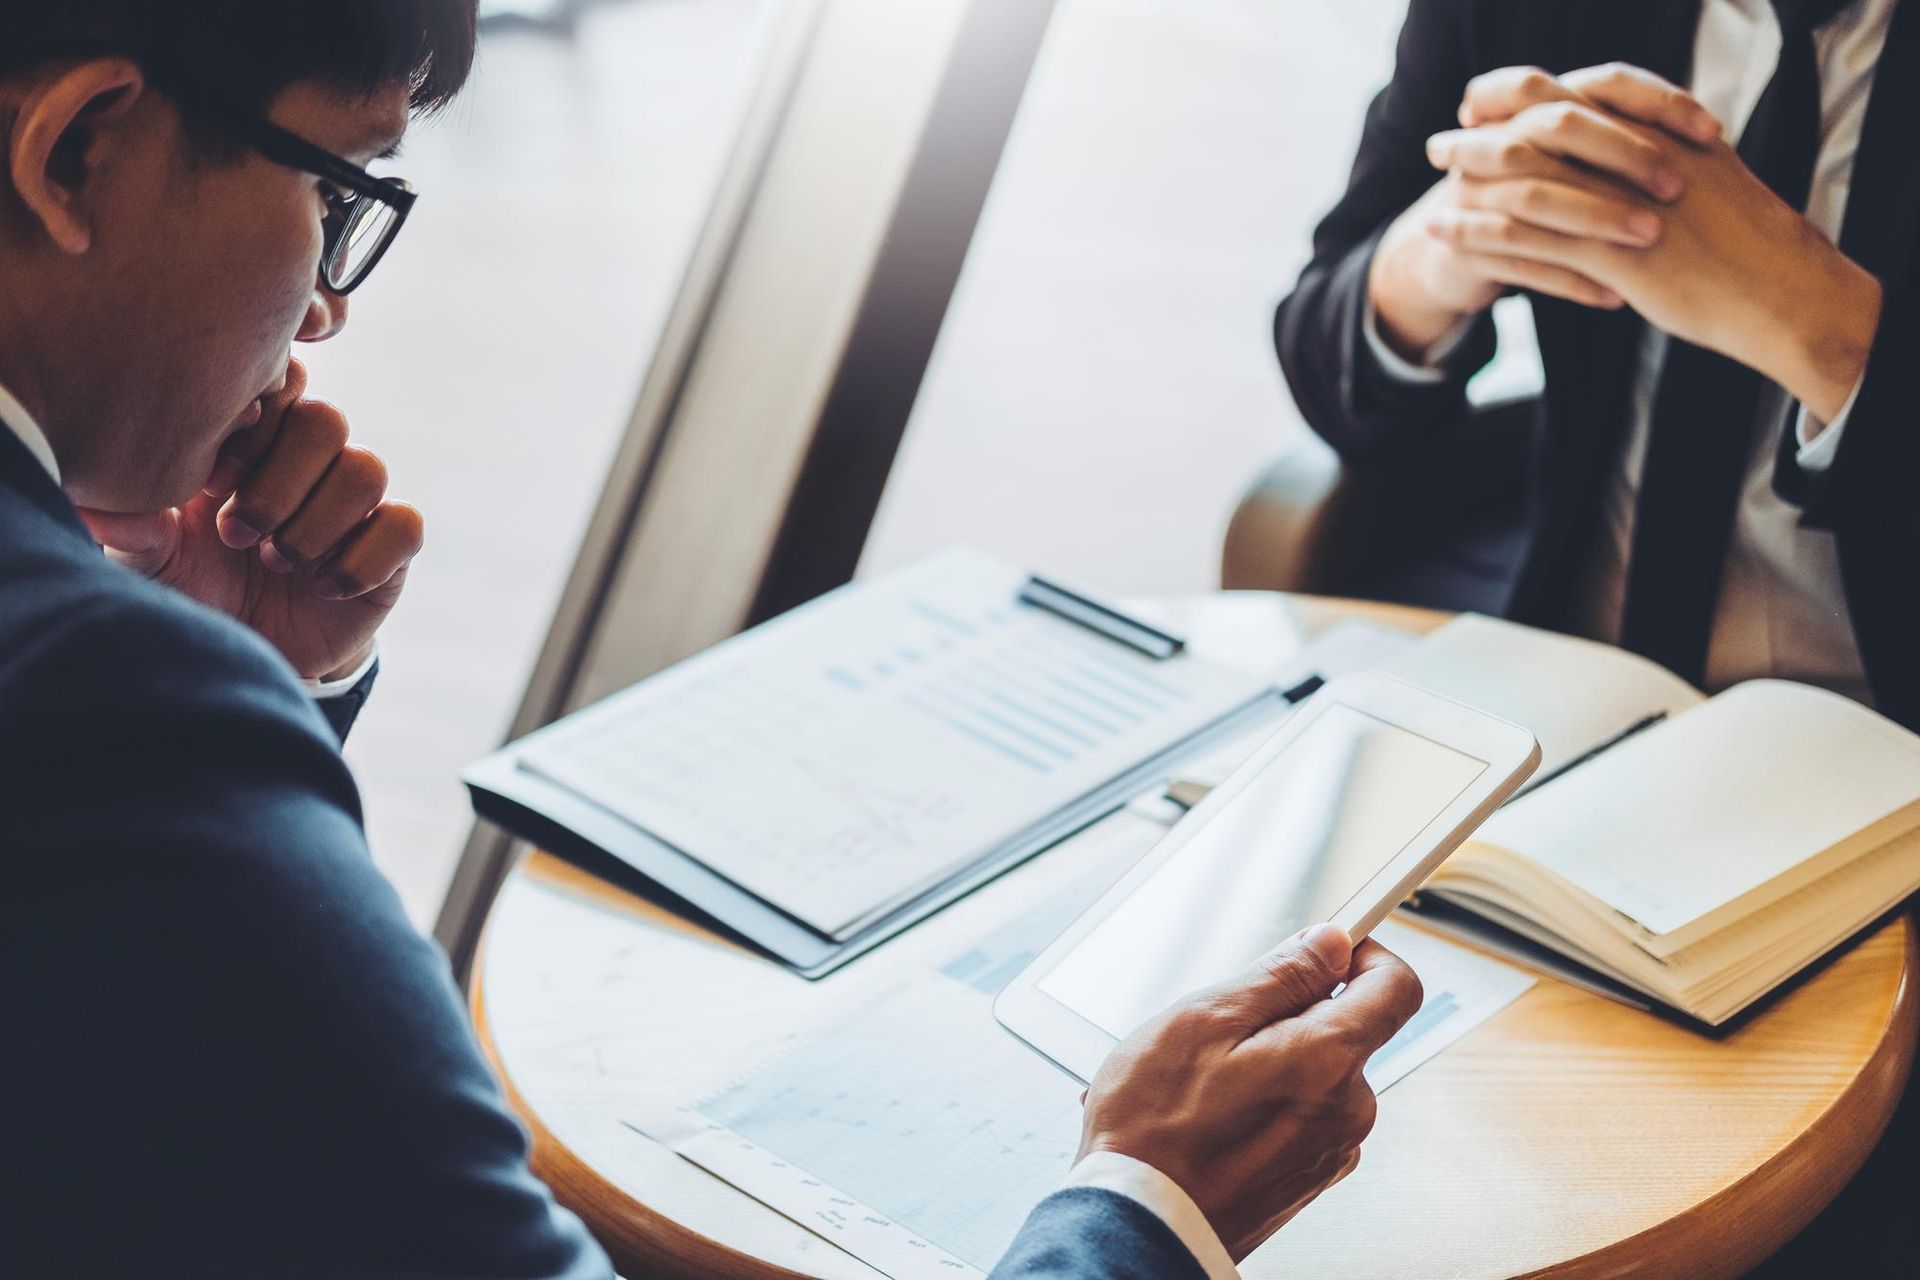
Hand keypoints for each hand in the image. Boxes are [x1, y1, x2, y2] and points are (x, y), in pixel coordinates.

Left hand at [78, 359, 423, 681]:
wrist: (251, 657)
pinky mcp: (390, 551)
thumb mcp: (155, 564)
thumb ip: (136, 531)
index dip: (257, 421)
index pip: (283, 384)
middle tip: (237, 535)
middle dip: (279, 484)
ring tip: (277, 563)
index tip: (213, 482)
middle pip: (326, 421)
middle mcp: (312, 465)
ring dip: (316, 522)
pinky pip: (404, 526)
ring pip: (366, 470)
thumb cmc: (198, 594)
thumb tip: (100, 509)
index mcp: (256, 445)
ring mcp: (355, 506)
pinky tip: (323, 587)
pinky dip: (361, 559)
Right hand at [1078, 925, 1422, 1260]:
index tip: (1327, 948)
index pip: (1396, 987)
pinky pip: (1298, 1116)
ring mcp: (1329, 1150)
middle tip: (1222, 1027)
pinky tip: (1207, 1115)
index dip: (1365, 954)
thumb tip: (1330, 943)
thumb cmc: (1154, 1130)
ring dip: (1266, 1062)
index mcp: (1329, 1061)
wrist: (1137, 1224)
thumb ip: (1280, 976)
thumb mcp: (1205, 1020)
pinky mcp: (1307, 1178)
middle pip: (1344, 1029)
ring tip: (1197, 1083)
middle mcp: (1346, 1110)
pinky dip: (1261, 1104)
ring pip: (1314, 1072)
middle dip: (1289, 1014)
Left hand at [1424, 64, 1881, 423]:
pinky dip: (1477, 234)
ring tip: (1430, 190)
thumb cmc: (1742, 239)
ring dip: (1467, 183)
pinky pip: (1527, 240)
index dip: (1516, 94)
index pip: (1572, 91)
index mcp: (1654, 127)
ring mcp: (1619, 201)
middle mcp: (1632, 154)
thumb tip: (1622, 143)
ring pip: (1522, 180)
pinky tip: (1446, 236)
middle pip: (1535, 126)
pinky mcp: (1609, 253)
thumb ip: (1657, 150)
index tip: (1479, 103)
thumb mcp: (1702, 174)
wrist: (1776, 287)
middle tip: (1440, 145)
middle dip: (1479, 133)